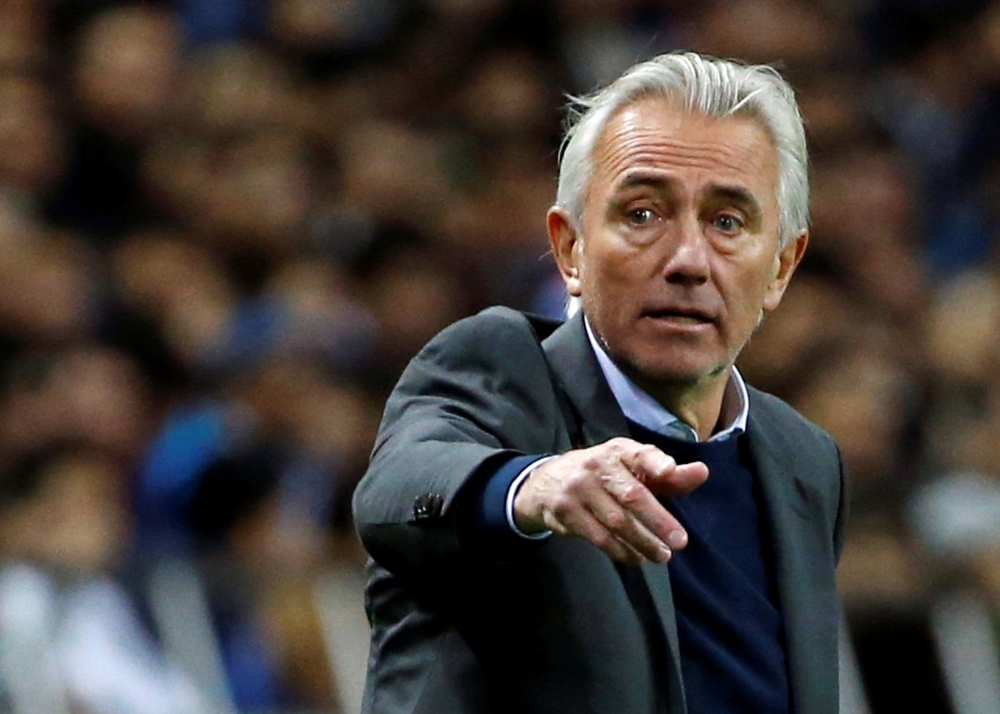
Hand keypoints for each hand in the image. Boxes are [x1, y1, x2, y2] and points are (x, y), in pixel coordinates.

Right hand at [512, 437, 707, 564]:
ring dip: (642, 542)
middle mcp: (597, 465)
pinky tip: (636, 558)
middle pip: (632, 495)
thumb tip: (703, 472)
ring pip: (616, 521)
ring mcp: (579, 489)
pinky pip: (598, 536)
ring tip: (662, 556)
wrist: (546, 481)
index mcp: (619, 451)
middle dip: (658, 520)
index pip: (640, 454)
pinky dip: (620, 550)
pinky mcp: (565, 511)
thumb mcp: (634, 470)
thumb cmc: (605, 476)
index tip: (670, 471)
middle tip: (680, 542)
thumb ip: (668, 476)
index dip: (655, 463)